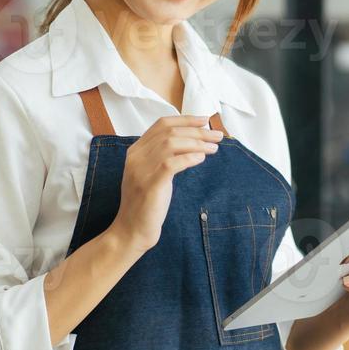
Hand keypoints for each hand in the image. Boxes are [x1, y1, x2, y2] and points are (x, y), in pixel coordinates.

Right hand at [109, 115, 223, 252]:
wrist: (131, 230)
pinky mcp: (150, 185)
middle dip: (197, 131)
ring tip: (213, 148)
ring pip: (171, 144)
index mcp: (136, 151)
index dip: (185, 119)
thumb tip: (193, 141)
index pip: (161, 124)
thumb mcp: (153, 173)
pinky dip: (189, 157)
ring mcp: (141, 170)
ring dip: (197, 143)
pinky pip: (172, 163)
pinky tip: (201, 158)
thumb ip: (164, 156)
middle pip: (170, 132)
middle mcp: (136, 157)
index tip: (204, 120)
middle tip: (217, 135)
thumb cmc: (147, 202)